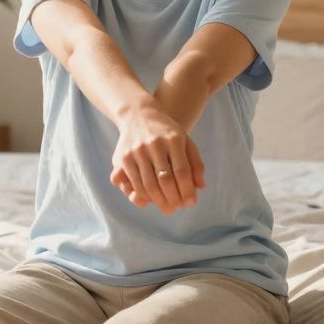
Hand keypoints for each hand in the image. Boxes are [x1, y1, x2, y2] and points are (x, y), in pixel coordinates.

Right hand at [110, 99, 205, 213]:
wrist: (138, 114)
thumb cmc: (167, 132)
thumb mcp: (185, 141)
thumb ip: (195, 163)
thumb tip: (200, 186)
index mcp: (174, 139)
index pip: (182, 171)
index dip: (187, 190)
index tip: (191, 203)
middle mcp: (155, 144)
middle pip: (165, 179)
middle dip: (173, 198)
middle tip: (178, 208)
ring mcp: (138, 150)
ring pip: (149, 184)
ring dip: (159, 200)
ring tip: (167, 208)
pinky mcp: (123, 156)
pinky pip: (134, 182)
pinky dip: (143, 195)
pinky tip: (151, 200)